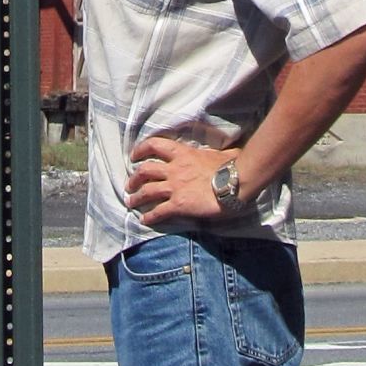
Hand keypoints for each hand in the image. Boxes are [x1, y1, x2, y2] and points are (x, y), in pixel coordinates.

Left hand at [126, 137, 240, 224]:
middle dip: (134, 178)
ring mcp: (175, 187)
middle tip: (130, 185)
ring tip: (131, 202)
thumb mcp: (219, 153)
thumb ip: (213, 154)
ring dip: (136, 198)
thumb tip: (225, 154)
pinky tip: (144, 221)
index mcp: (183, 153)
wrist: (235, 183)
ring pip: (147, 191)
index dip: (141, 149)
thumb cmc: (231, 166)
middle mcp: (174, 169)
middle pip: (145, 171)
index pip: (155, 145)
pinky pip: (159, 212)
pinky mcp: (178, 205)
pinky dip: (149, 217)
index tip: (134, 156)